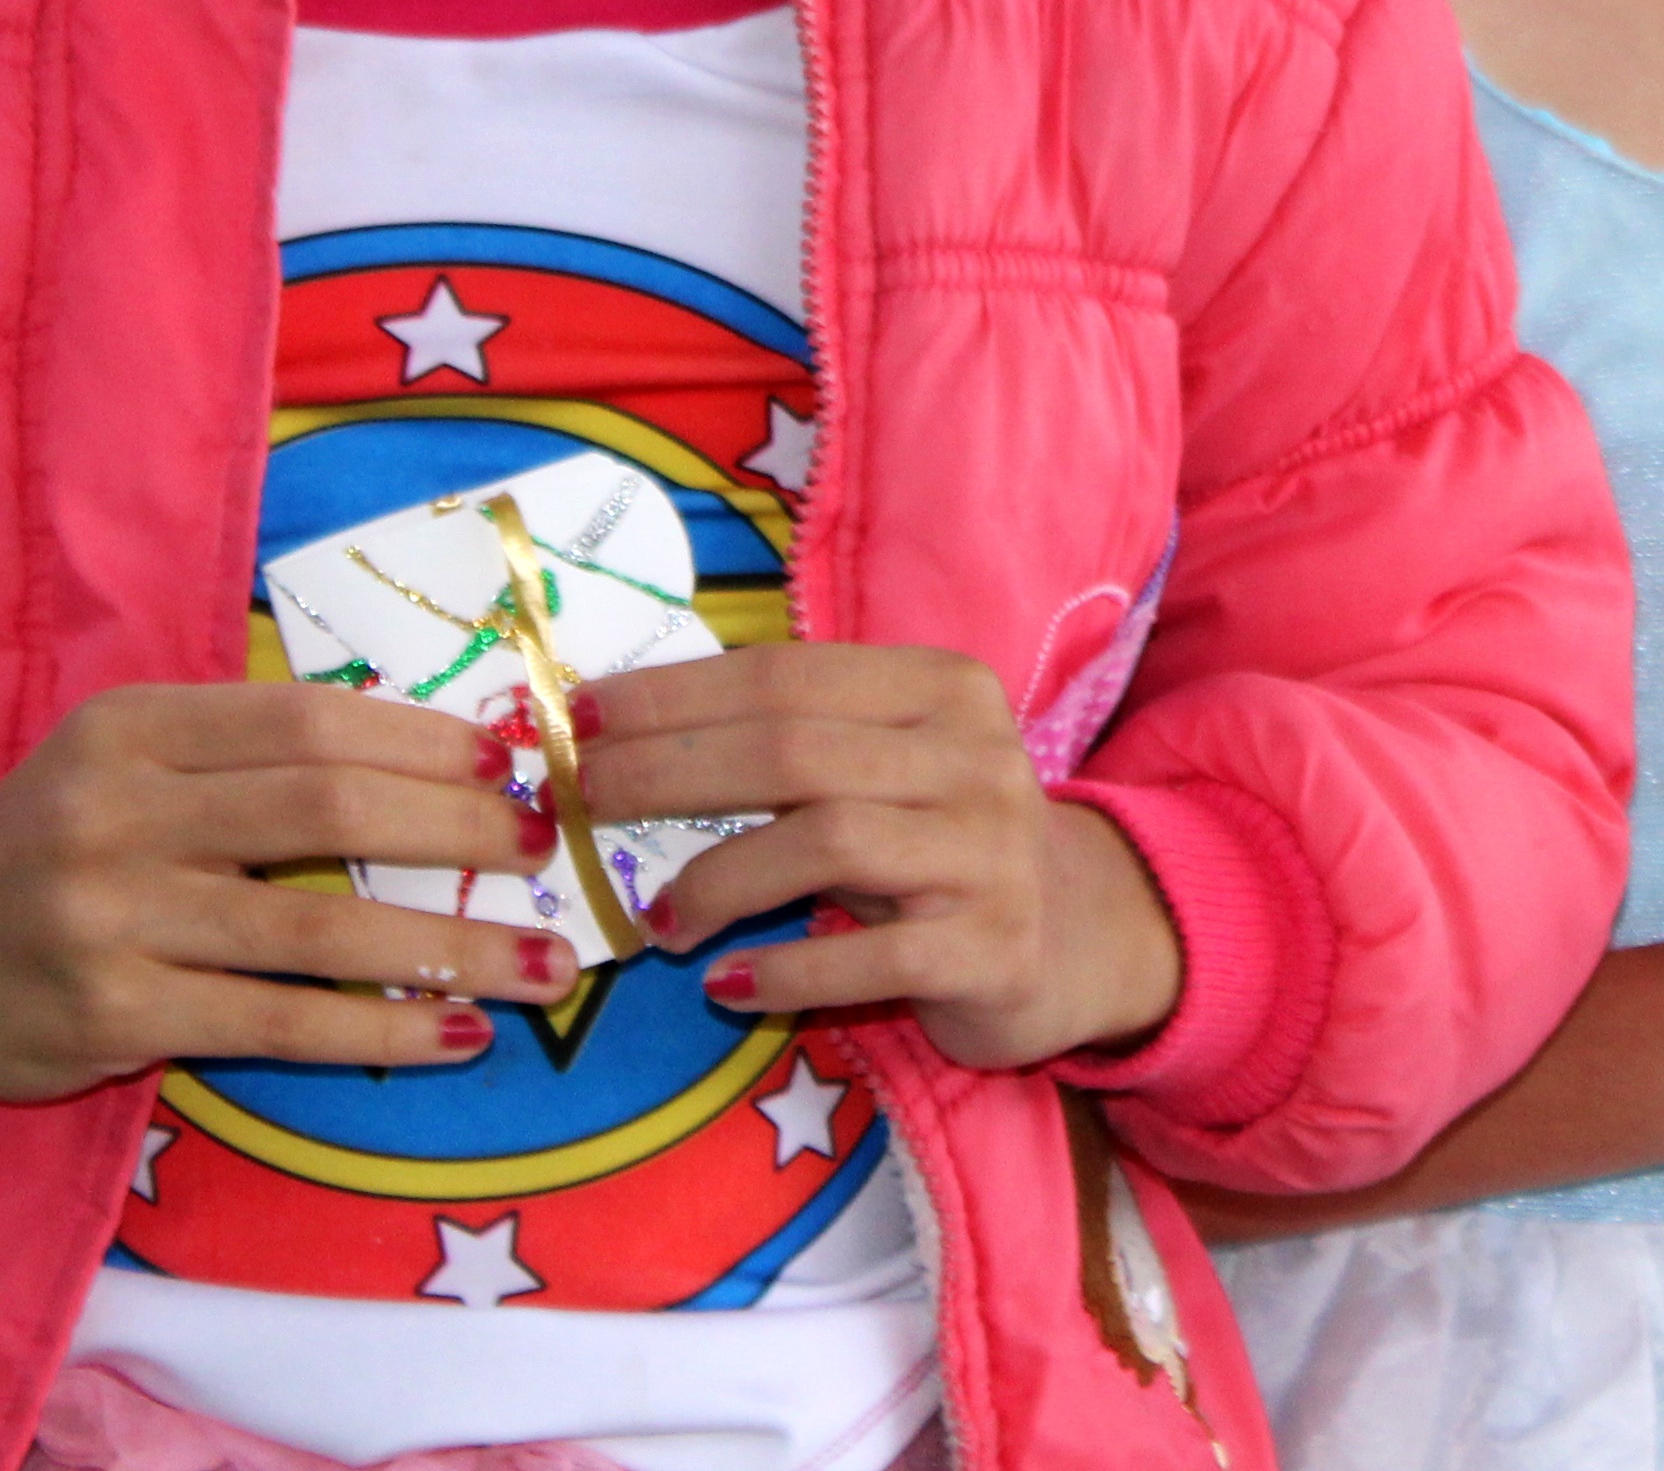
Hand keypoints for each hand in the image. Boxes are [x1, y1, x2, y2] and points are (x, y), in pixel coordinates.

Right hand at [0, 683, 560, 1112]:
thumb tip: (423, 755)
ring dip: (446, 944)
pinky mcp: (113, 1018)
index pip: (308, 722)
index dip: (424, 740)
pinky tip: (452, 1036)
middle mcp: (121, 812)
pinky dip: (377, 1028)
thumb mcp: (120, 762)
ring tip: (539, 963)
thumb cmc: (37, 848)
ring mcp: (114, 919)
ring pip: (316, 927)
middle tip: (544, 846)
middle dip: (455, 827)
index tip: (513, 762)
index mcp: (134, 728)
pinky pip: (277, 1024)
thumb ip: (242, 753)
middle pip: (325, 807)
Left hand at [582, 643, 1185, 1070]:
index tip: (582, 721)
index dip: (674, 697)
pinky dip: (787, 971)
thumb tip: (628, 740)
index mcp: (939, 689)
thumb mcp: (887, 768)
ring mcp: (989, 852)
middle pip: (794, 750)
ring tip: (660, 921)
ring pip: (828, 841)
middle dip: (671, 771)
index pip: (783, 676)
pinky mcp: (994, 948)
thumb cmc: (944, 840)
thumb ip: (795, 744)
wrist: (1080, 934)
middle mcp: (972, 757)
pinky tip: (727, 987)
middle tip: (588, 802)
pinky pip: (872, 955)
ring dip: (721, 880)